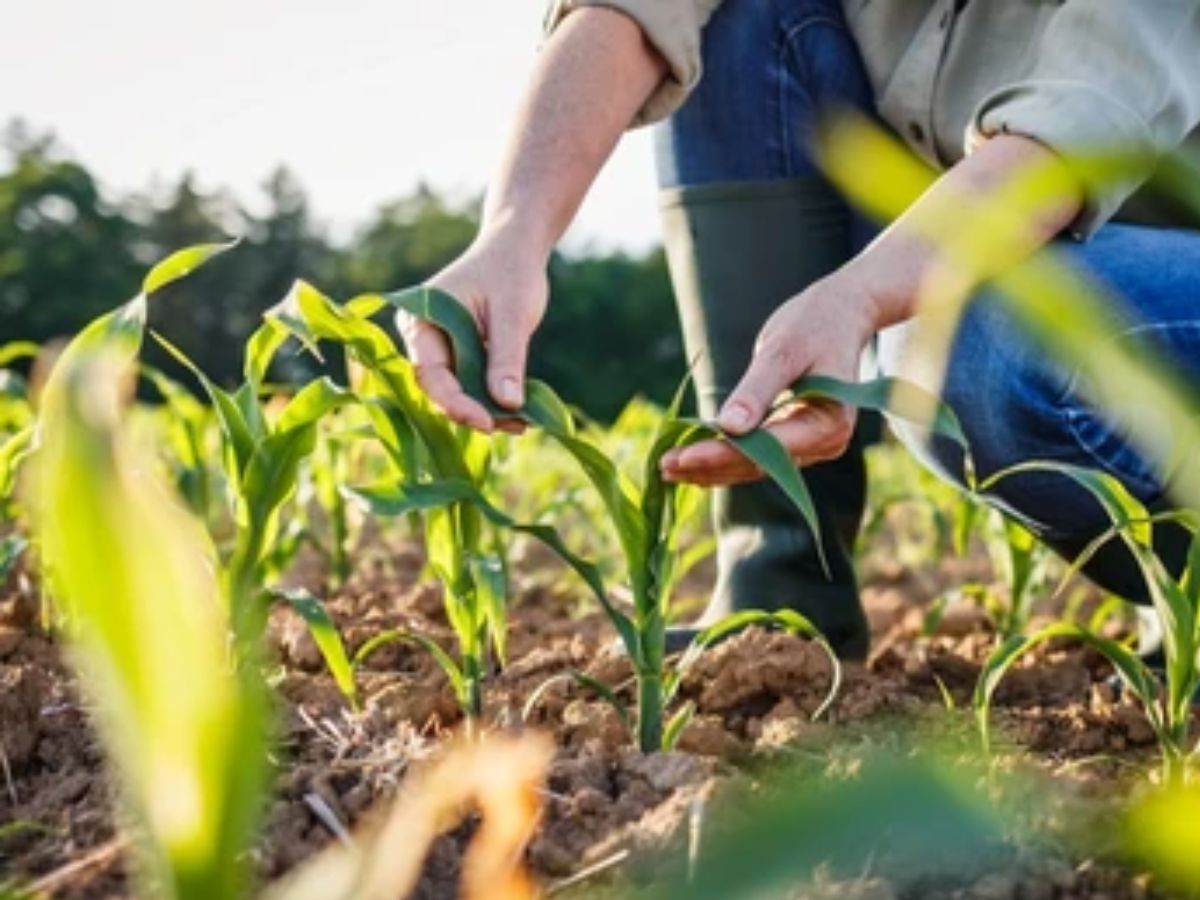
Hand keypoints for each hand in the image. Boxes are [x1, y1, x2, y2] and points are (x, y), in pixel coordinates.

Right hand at [396, 226, 548, 432]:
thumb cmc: (510, 271)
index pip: (430, 373)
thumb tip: (508, 404)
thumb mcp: (512, 315)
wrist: (515, 249)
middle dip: (473, 411)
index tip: (486, 422)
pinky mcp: (459, 356)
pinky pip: (471, 384)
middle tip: (510, 426)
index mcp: (421, 319)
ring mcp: (440, 348)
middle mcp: (423, 337)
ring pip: (457, 391)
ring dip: (486, 410)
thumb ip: (507, 358)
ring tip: (521, 423)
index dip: (455, 402)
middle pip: (439, 388)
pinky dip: (492, 399)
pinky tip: (519, 413)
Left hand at [660, 271, 880, 484]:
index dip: (722, 455)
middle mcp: (825, 444)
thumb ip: (758, 389)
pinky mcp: (795, 440)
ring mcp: (811, 446)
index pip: (767, 448)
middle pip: (758, 464)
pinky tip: (690, 463)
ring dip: (711, 469)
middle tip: (663, 465)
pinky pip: (756, 456)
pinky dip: (723, 459)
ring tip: (667, 469)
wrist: (839, 315)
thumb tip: (729, 427)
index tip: (682, 456)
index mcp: (828, 423)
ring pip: (754, 466)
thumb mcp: (784, 349)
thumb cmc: (815, 324)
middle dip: (709, 465)